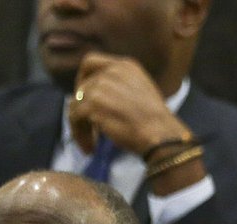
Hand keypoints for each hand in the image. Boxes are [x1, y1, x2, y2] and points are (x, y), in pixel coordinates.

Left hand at [68, 51, 191, 156]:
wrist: (161, 135)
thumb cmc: (157, 124)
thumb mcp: (142, 94)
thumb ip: (122, 89)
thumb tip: (98, 99)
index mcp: (125, 66)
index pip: (90, 62)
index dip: (82, 79)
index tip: (83, 97)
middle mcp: (112, 71)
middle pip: (81, 87)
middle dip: (81, 109)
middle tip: (87, 128)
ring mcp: (101, 86)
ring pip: (75, 104)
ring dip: (80, 126)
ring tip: (90, 144)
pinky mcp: (93, 104)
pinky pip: (75, 118)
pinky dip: (79, 134)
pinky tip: (90, 148)